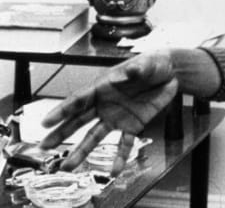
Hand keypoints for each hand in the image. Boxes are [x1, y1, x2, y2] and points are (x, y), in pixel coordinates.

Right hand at [40, 50, 178, 174]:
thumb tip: (122, 75)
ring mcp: (117, 116)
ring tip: (68, 166)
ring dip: (82, 151)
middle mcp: (105, 104)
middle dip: (61, 133)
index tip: (46, 121)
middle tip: (44, 146)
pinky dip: (120, 157)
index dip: (62, 110)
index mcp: (103, 86)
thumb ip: (135, 70)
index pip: (79, 100)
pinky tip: (114, 171)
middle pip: (79, 120)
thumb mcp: (146, 64)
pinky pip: (125, 143)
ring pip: (96, 136)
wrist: (170, 73)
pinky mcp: (133, 125)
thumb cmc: (153, 64)